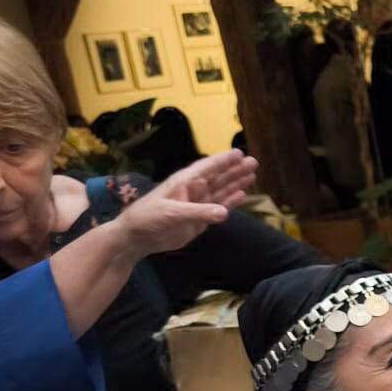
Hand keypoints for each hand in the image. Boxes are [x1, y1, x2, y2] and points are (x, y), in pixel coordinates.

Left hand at [112, 150, 259, 256]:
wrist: (137, 237)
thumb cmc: (148, 217)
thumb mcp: (172, 213)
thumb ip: (199, 213)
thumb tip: (225, 213)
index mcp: (184, 182)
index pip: (207, 168)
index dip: (222, 160)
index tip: (239, 153)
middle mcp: (193, 191)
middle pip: (217, 177)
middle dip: (234, 170)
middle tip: (254, 162)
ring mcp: (197, 205)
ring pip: (220, 191)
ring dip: (235, 183)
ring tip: (252, 175)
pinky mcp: (199, 220)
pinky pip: (218, 207)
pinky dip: (230, 201)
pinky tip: (241, 195)